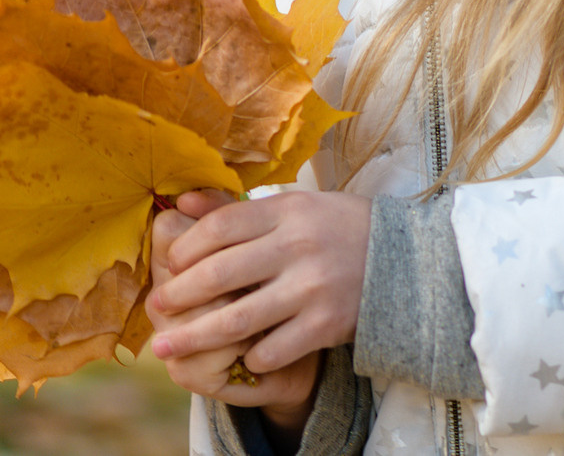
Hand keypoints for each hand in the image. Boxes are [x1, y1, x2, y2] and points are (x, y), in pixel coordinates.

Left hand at [148, 191, 320, 428]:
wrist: (406, 263)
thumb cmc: (339, 231)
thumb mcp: (295, 208)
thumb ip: (239, 209)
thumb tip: (182, 202)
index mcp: (288, 211)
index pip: (221, 226)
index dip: (187, 247)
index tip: (170, 265)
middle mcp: (297, 246)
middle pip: (220, 273)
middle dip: (179, 296)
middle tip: (156, 310)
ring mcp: (312, 287)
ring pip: (238, 319)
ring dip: (195, 337)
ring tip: (167, 349)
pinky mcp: (326, 324)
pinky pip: (273, 349)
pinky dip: (248, 359)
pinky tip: (237, 360)